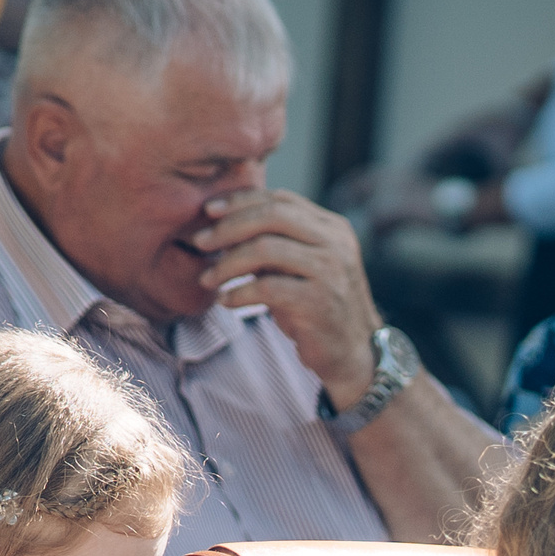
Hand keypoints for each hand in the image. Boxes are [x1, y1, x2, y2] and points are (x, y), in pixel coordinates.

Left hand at [191, 188, 383, 408]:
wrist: (353, 355)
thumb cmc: (317, 310)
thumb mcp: (299, 269)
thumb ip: (273, 245)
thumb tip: (222, 227)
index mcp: (331, 227)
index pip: (280, 200)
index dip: (241, 201)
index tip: (209, 211)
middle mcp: (335, 242)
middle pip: (272, 215)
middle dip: (229, 226)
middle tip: (201, 242)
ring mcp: (330, 271)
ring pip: (266, 249)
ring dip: (228, 263)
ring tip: (207, 278)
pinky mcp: (319, 302)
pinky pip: (267, 288)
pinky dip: (239, 293)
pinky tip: (226, 302)